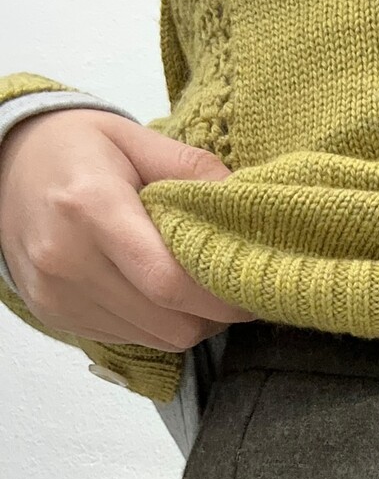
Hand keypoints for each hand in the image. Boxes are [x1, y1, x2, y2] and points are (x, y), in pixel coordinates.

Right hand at [0, 108, 255, 350]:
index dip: (223, 297)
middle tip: (230, 289)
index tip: (253, 290)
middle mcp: (67, 258)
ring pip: (156, 339)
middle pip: (170, 322)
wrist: (4, 164)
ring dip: (186, 322)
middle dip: (213, 315)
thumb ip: (194, 170)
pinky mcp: (55, 314)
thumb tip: (247, 201)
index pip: (170, 281)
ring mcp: (57, 293)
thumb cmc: (77, 149)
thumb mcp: (135, 139)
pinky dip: (155, 323)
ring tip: (191, 286)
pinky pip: (130, 338)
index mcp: (90, 207)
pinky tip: (151, 290)